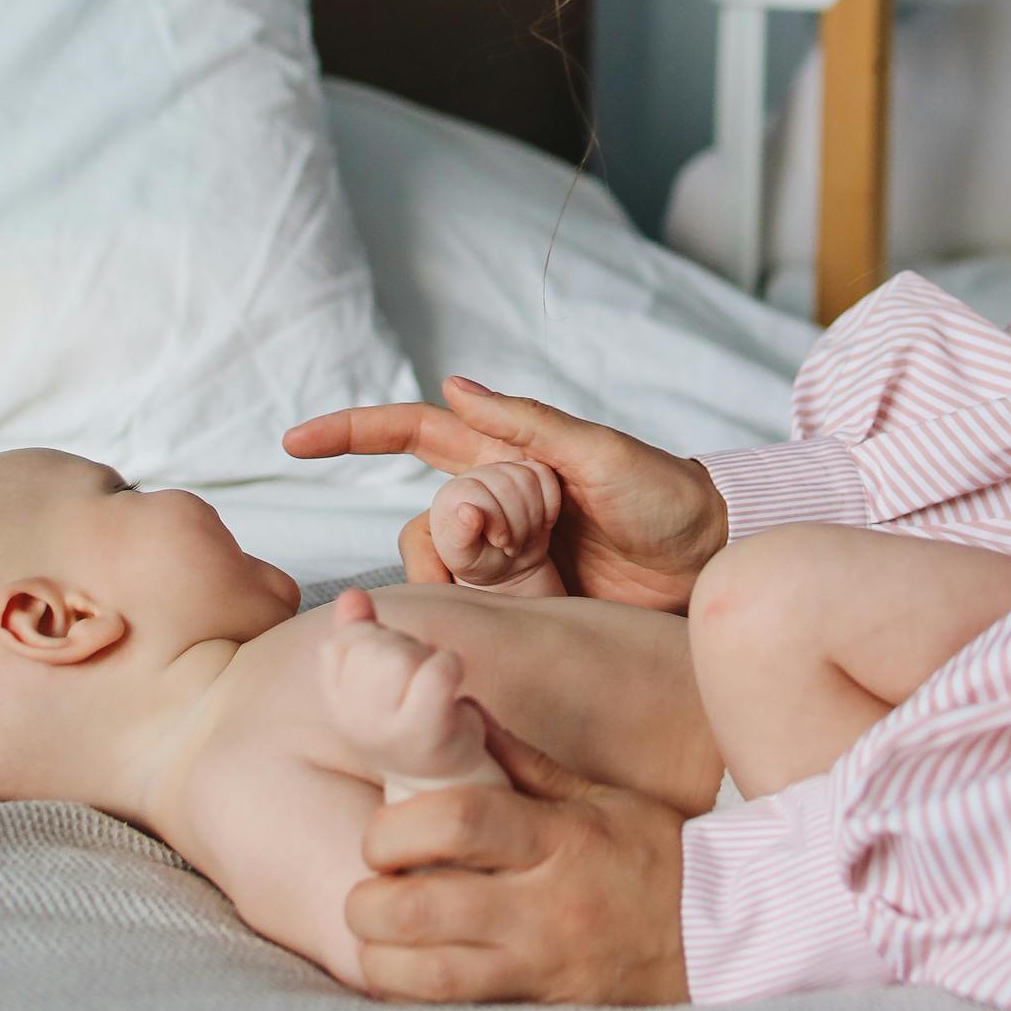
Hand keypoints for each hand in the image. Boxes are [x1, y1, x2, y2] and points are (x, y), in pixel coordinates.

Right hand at [284, 377, 728, 610]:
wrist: (715, 560)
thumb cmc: (667, 495)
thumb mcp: (602, 452)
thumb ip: (528, 424)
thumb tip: (452, 385)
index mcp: (507, 457)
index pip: (414, 433)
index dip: (354, 433)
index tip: (295, 442)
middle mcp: (497, 509)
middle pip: (423, 522)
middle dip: (445, 539)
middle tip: (506, 548)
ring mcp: (508, 564)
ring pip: (440, 573)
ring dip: (463, 582)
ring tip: (530, 583)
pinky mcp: (524, 610)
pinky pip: (470, 617)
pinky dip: (472, 621)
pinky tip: (509, 625)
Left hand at [342, 721, 689, 1004]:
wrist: (725, 936)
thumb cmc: (654, 855)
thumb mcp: (596, 797)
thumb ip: (521, 762)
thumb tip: (460, 713)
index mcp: (556, 840)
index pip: (459, 821)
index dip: (397, 826)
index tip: (384, 831)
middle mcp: (542, 906)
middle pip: (420, 908)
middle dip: (370, 898)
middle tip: (372, 884)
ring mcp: (539, 965)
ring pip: (427, 975)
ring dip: (380, 955)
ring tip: (378, 934)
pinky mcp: (539, 1009)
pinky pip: (456, 1010)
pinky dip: (414, 994)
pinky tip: (406, 972)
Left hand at [428, 458, 564, 595]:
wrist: (505, 564)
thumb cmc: (479, 561)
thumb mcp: (464, 558)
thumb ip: (460, 536)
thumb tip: (466, 509)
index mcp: (453, 493)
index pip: (477, 491)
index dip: (495, 519)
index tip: (500, 543)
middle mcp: (477, 476)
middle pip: (506, 484)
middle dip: (517, 523)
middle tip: (511, 548)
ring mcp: (504, 471)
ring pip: (528, 478)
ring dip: (534, 516)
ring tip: (524, 538)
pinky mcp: (529, 474)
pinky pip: (546, 475)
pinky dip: (550, 502)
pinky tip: (543, 524)